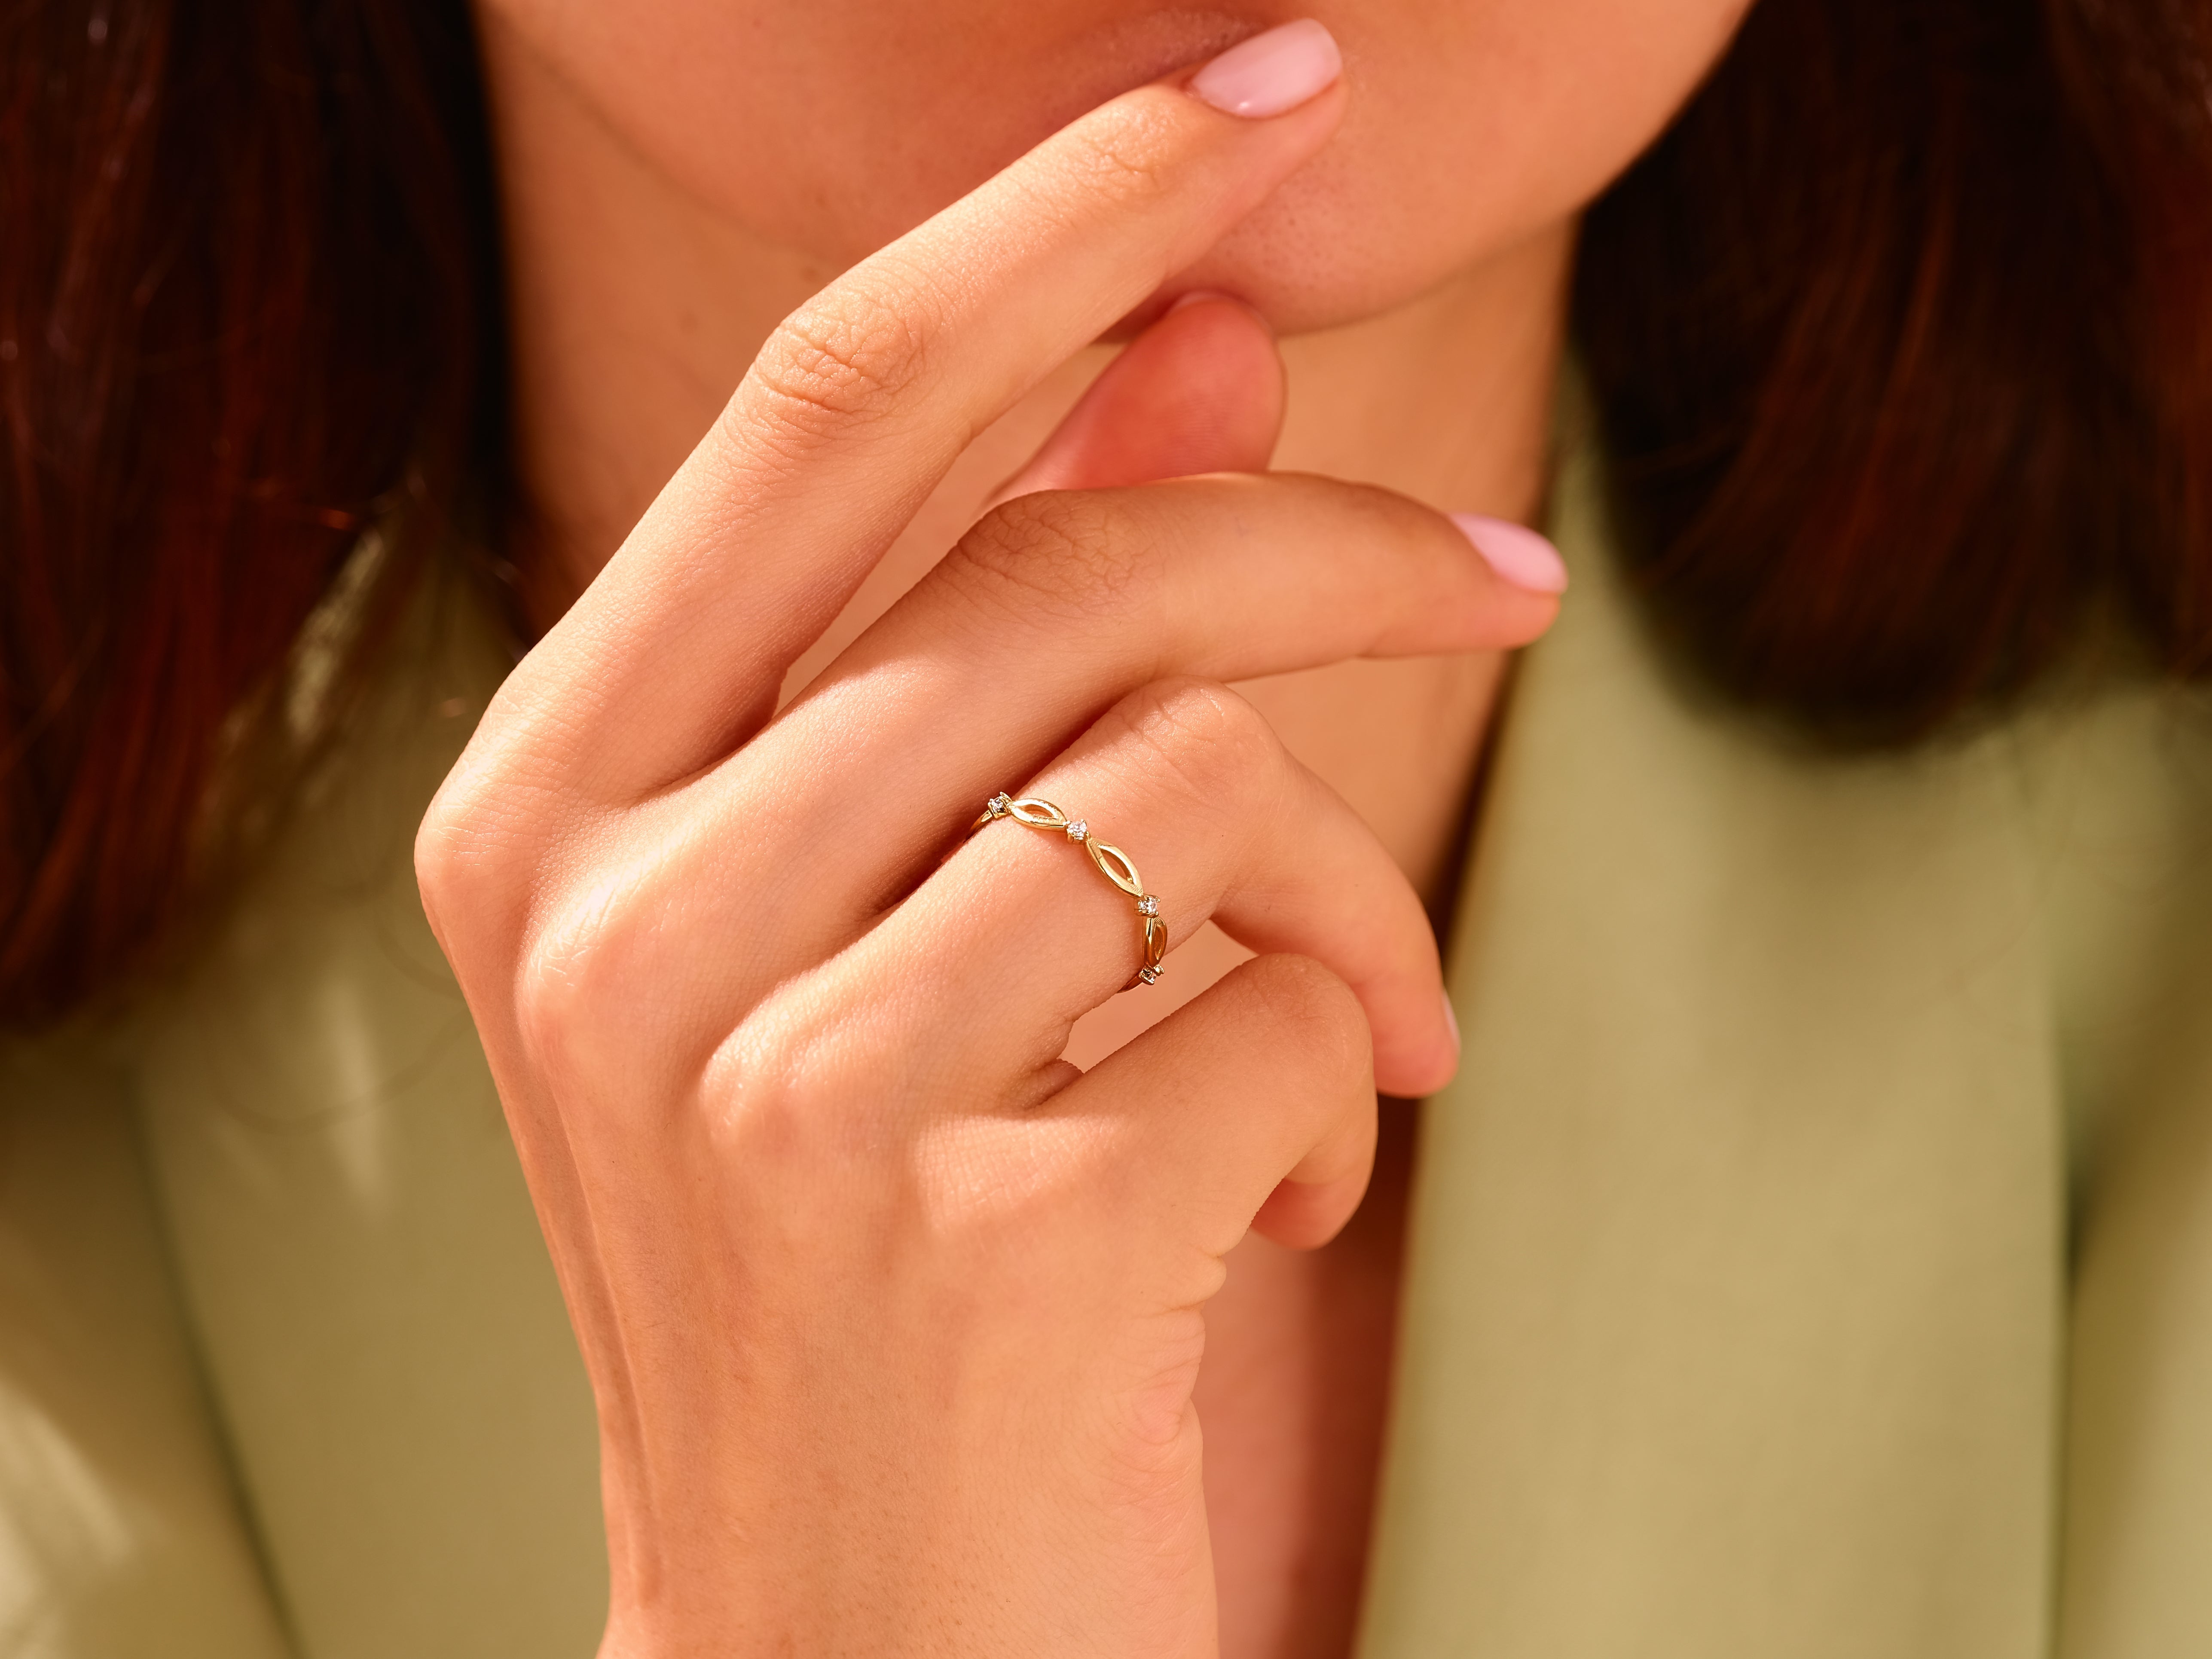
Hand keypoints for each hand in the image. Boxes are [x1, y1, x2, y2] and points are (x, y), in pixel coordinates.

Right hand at [418, 35, 1557, 1656]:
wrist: (841, 1639)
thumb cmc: (870, 1245)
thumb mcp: (891, 914)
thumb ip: (1005, 616)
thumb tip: (1190, 340)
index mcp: (552, 800)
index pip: (833, 407)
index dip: (1055, 220)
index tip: (1247, 105)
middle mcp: (612, 916)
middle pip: (1062, 561)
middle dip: (1333, 535)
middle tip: (1504, 577)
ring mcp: (769, 1083)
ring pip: (1195, 773)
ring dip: (1344, 897)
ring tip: (1347, 1031)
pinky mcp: (961, 1236)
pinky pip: (1267, 1009)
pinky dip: (1330, 1086)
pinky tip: (1264, 1202)